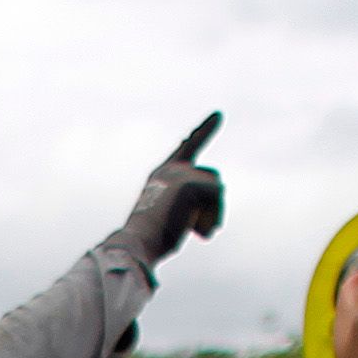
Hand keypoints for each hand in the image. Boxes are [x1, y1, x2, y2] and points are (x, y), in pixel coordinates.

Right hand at [114, 110, 226, 271]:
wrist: (138, 241)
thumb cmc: (151, 239)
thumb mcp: (171, 221)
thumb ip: (189, 210)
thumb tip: (212, 222)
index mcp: (161, 175)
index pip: (187, 148)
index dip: (203, 132)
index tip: (218, 115)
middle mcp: (170, 169)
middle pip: (211, 176)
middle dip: (215, 195)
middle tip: (217, 139)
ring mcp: (180, 173)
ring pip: (217, 188)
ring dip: (214, 213)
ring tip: (200, 234)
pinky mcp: (190, 182)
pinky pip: (217, 196)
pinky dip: (213, 217)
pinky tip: (200, 234)